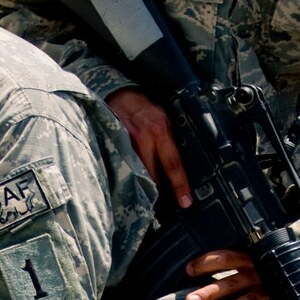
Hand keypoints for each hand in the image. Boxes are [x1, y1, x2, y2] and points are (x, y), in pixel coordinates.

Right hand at [106, 88, 192, 208]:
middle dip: (158, 190)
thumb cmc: (146, 109)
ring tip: (145, 194)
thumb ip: (170, 142)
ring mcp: (126, 143)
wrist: (121, 95)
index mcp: (160, 131)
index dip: (180, 185)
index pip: (173, 164)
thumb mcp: (165, 121)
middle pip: (152, 175)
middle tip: (163, 203)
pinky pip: (124, 167)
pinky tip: (130, 180)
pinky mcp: (114, 145)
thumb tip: (182, 166)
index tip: (185, 202)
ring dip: (142, 184)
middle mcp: (143, 137)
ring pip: (137, 174)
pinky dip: (129, 175)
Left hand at [184, 248, 280, 299]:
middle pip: (231, 282)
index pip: (226, 258)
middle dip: (210, 291)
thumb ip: (232, 266)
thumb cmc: (271, 270)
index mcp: (250, 260)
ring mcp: (272, 290)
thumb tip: (197, 271)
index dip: (207, 263)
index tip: (189, 270)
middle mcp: (259, 273)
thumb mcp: (254, 262)